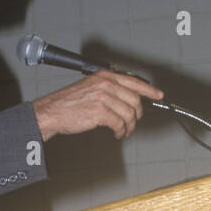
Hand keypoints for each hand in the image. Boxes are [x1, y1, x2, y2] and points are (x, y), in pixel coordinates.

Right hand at [32, 70, 163, 142]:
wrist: (52, 112)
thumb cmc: (68, 103)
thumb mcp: (90, 88)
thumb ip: (108, 90)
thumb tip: (126, 100)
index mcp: (104, 76)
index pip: (133, 81)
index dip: (149, 89)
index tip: (158, 95)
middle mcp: (106, 84)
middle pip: (135, 100)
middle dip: (137, 115)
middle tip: (132, 123)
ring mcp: (104, 97)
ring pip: (129, 114)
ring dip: (129, 126)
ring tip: (123, 131)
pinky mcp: (100, 112)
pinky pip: (120, 124)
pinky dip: (121, 131)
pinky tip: (117, 134)